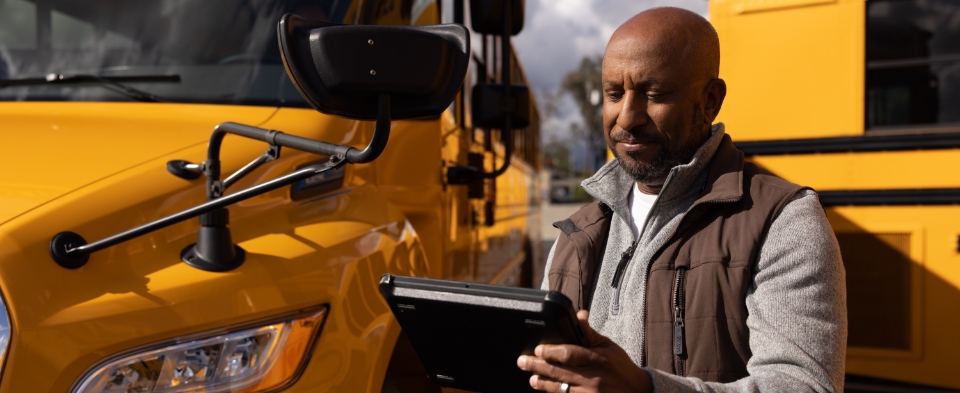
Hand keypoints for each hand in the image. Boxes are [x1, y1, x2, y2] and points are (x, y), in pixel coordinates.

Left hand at [516, 310, 652, 392]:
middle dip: (538, 366)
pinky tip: (546, 389)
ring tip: (532, 378)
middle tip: (523, 362)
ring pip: (560, 388)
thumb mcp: (609, 346)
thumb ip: (590, 333)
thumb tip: (580, 315)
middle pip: (559, 372)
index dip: (551, 352)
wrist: (637, 391)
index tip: (538, 349)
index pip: (570, 354)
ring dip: (543, 383)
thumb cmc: (621, 367)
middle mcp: (593, 378)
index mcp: (598, 359)